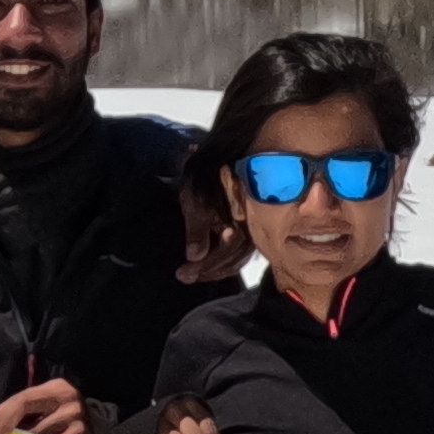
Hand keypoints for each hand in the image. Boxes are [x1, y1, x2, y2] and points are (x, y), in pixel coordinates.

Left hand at [0, 379, 89, 433]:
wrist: (101, 420)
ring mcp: (78, 422)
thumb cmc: (64, 411)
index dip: (3, 416)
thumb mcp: (48, 401)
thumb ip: (26, 407)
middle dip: (9, 433)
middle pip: (31, 421)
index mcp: (57, 387)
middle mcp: (70, 401)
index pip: (23, 399)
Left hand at [174, 171, 246, 285]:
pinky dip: (223, 260)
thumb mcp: (196, 202)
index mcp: (239, 224)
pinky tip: (210, 262)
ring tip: (194, 274)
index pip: (224, 255)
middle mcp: (251, 231)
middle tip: (184, 277)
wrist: (222, 156)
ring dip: (215, 269)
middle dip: (207, 271)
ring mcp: (252, 231)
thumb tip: (195, 257)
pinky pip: (238, 252)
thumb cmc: (206, 177)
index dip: (203, 267)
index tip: (182, 274)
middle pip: (232, 261)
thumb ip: (198, 231)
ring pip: (236, 259)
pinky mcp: (248, 229)